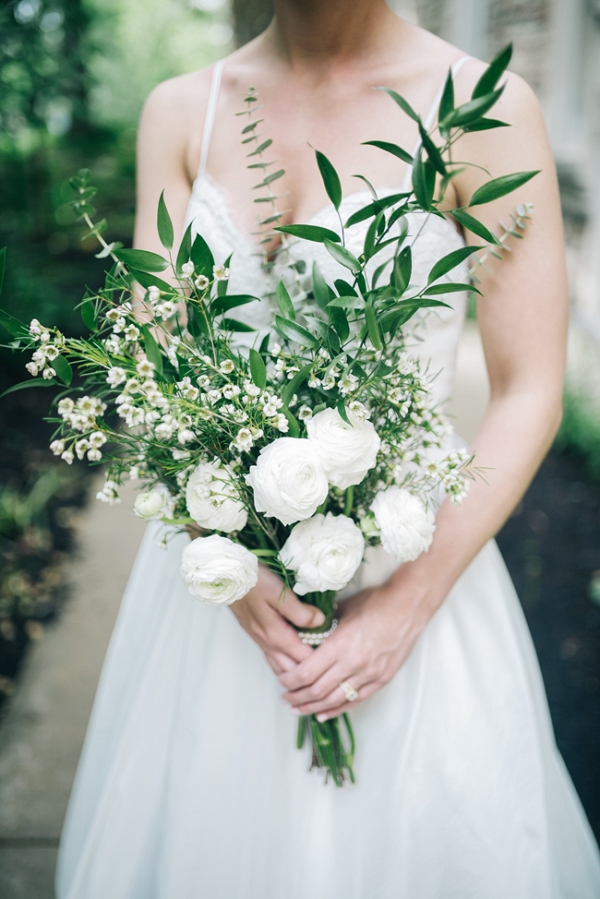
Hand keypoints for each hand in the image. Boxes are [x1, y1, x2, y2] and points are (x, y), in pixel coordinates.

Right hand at [230, 565, 325, 675]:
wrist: (228, 577)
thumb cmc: (255, 582)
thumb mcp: (280, 593)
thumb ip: (301, 612)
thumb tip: (320, 622)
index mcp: (277, 636)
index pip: (304, 660)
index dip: (322, 662)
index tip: (337, 656)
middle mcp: (268, 643)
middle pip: (292, 670)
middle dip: (309, 674)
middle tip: (328, 669)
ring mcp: (260, 640)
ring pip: (280, 667)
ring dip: (295, 672)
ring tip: (313, 670)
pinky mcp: (256, 634)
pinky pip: (273, 658)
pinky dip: (285, 664)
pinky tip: (292, 659)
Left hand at [278, 576, 431, 719]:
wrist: (409, 607)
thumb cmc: (376, 603)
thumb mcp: (343, 609)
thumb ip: (324, 627)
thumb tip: (305, 632)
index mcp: (340, 645)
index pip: (306, 672)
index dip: (290, 680)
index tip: (281, 680)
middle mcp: (353, 664)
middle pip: (317, 690)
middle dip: (297, 697)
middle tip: (285, 698)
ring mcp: (368, 674)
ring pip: (334, 700)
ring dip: (312, 707)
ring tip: (298, 709)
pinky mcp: (381, 679)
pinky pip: (355, 700)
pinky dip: (337, 710)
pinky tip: (323, 713)